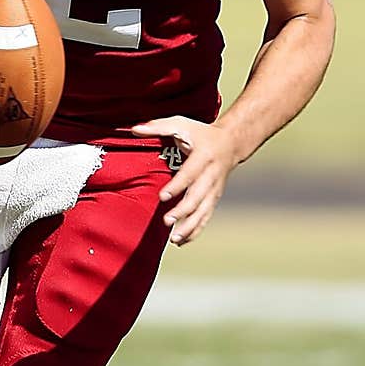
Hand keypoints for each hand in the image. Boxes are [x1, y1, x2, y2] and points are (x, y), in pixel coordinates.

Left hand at [130, 116, 237, 245]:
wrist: (231, 142)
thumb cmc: (200, 133)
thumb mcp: (181, 124)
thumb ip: (157, 126)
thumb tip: (134, 129)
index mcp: (204, 156)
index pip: (190, 174)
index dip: (177, 186)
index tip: (162, 197)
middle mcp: (212, 174)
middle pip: (198, 196)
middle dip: (183, 210)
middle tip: (166, 220)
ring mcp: (215, 189)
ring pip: (204, 211)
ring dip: (190, 226)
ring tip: (174, 238)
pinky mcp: (214, 198)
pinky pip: (206, 217)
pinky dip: (196, 230)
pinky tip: (181, 241)